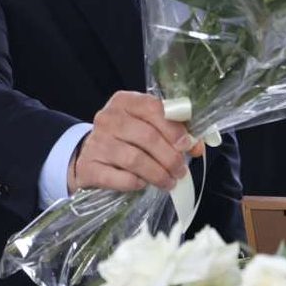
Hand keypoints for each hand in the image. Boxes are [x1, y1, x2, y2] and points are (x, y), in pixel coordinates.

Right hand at [69, 92, 204, 193]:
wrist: (89, 155)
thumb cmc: (125, 139)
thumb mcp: (146, 126)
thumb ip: (173, 131)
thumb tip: (196, 145)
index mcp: (124, 102)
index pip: (153, 108)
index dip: (174, 128)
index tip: (186, 144)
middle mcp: (108, 118)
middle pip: (147, 137)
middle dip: (170, 157)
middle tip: (180, 170)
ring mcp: (96, 142)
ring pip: (135, 159)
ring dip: (158, 174)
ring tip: (169, 182)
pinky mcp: (89, 167)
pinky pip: (120, 178)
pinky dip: (137, 183)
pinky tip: (144, 184)